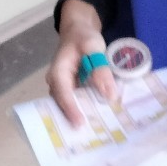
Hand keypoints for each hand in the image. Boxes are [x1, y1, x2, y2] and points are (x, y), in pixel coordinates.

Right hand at [47, 0, 120, 125]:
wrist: (78, 30)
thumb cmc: (83, 37)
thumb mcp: (93, 47)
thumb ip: (101, 69)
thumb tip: (110, 95)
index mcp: (58, 71)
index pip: (62, 93)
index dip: (70, 108)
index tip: (80, 123)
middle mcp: (56, 82)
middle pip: (62, 104)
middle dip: (73, 118)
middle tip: (88, 135)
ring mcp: (62, 87)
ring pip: (68, 105)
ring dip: (80, 116)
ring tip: (94, 131)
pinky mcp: (71, 89)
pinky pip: (76, 102)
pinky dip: (85, 109)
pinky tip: (98, 118)